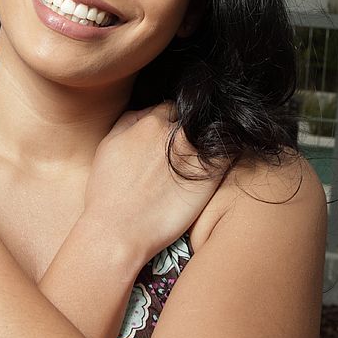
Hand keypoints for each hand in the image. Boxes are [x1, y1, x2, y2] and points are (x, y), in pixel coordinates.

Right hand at [83, 103, 221, 263]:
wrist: (119, 229)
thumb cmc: (108, 191)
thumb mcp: (108, 144)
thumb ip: (129, 121)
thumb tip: (147, 112)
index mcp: (152, 122)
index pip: (171, 108)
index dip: (171, 122)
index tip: (170, 137)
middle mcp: (176, 134)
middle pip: (194, 120)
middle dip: (191, 130)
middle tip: (185, 150)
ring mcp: (196, 154)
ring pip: (214, 134)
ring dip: (210, 141)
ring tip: (200, 159)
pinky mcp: (211, 177)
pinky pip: (229, 155)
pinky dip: (227, 155)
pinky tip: (216, 168)